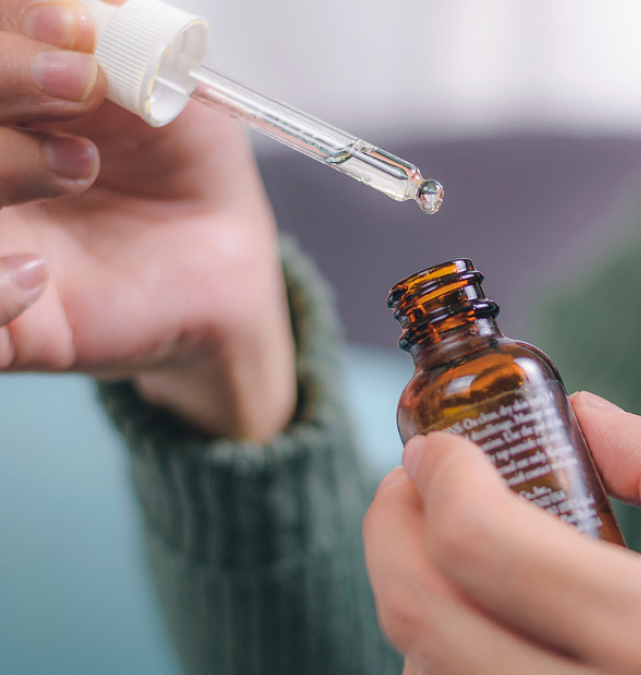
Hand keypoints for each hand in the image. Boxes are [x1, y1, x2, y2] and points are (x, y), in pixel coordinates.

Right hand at [0, 0, 294, 439]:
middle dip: (5, 75)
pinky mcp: (4, 322)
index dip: (16, 28)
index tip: (77, 26)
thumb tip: (100, 6)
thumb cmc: (192, 175)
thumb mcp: (182, 100)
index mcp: (15, 102)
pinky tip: (36, 276)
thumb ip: (135, 47)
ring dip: (4, 163)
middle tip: (84, 86)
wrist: (227, 271)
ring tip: (79, 168)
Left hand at [364, 392, 640, 674]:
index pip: (488, 549)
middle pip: (427, 621)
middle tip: (411, 487)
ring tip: (451, 549)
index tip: (435, 447)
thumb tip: (584, 413)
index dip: (437, 481)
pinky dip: (451, 659)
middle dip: (390, 534)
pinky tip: (485, 623)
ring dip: (416, 599)